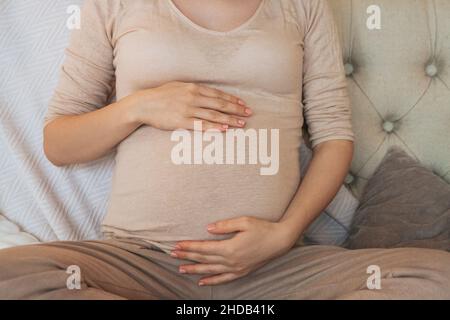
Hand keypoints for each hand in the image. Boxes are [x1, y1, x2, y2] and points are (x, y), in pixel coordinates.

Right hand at [129, 81, 251, 130]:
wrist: (144, 104)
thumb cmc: (161, 95)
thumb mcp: (179, 86)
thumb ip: (194, 89)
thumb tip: (208, 93)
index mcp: (193, 87)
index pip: (218, 94)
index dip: (232, 99)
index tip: (243, 104)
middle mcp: (193, 97)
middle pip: (220, 104)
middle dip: (236, 109)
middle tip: (249, 114)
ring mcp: (187, 109)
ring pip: (214, 115)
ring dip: (230, 119)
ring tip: (242, 124)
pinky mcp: (182, 121)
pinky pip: (201, 125)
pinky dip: (214, 126)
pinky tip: (225, 129)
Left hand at [171, 216, 298, 285]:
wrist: (280, 240)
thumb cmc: (262, 228)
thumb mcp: (244, 221)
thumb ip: (224, 226)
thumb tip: (207, 228)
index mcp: (229, 248)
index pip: (203, 248)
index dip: (189, 247)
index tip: (177, 245)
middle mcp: (231, 261)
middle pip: (204, 260)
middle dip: (187, 257)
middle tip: (172, 255)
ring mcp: (236, 268)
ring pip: (210, 271)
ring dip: (195, 270)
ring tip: (181, 269)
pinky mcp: (242, 272)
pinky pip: (223, 279)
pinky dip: (211, 281)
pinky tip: (202, 282)